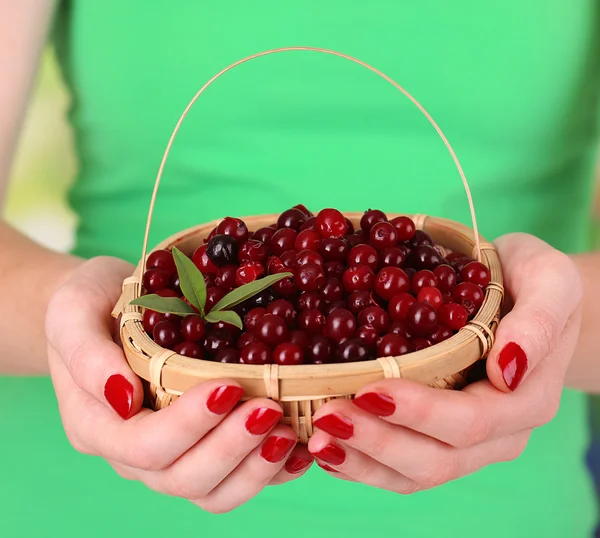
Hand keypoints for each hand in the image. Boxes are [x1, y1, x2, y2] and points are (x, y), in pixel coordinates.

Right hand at [45, 257, 311, 512]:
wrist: (105, 311)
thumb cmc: (89, 307)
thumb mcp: (73, 312)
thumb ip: (87, 355)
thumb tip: (124, 397)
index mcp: (97, 424)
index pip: (144, 445)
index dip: (189, 425)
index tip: (228, 388)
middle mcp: (132, 453)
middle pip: (182, 478)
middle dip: (231, 448)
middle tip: (270, 410)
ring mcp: (167, 456)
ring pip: (211, 491)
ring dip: (254, 469)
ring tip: (288, 433)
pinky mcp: (198, 447)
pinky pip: (233, 479)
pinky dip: (268, 472)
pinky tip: (298, 447)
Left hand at [306, 233, 581, 491]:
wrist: (527, 302)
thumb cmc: (533, 284)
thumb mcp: (550, 282)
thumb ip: (538, 322)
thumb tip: (506, 369)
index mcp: (525, 400)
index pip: (470, 421)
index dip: (419, 412)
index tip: (369, 390)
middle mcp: (498, 435)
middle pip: (436, 459)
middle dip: (377, 441)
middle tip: (324, 415)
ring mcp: (466, 445)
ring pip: (413, 474)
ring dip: (361, 460)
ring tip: (315, 440)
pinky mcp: (437, 440)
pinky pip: (400, 468)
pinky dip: (361, 464)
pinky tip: (326, 449)